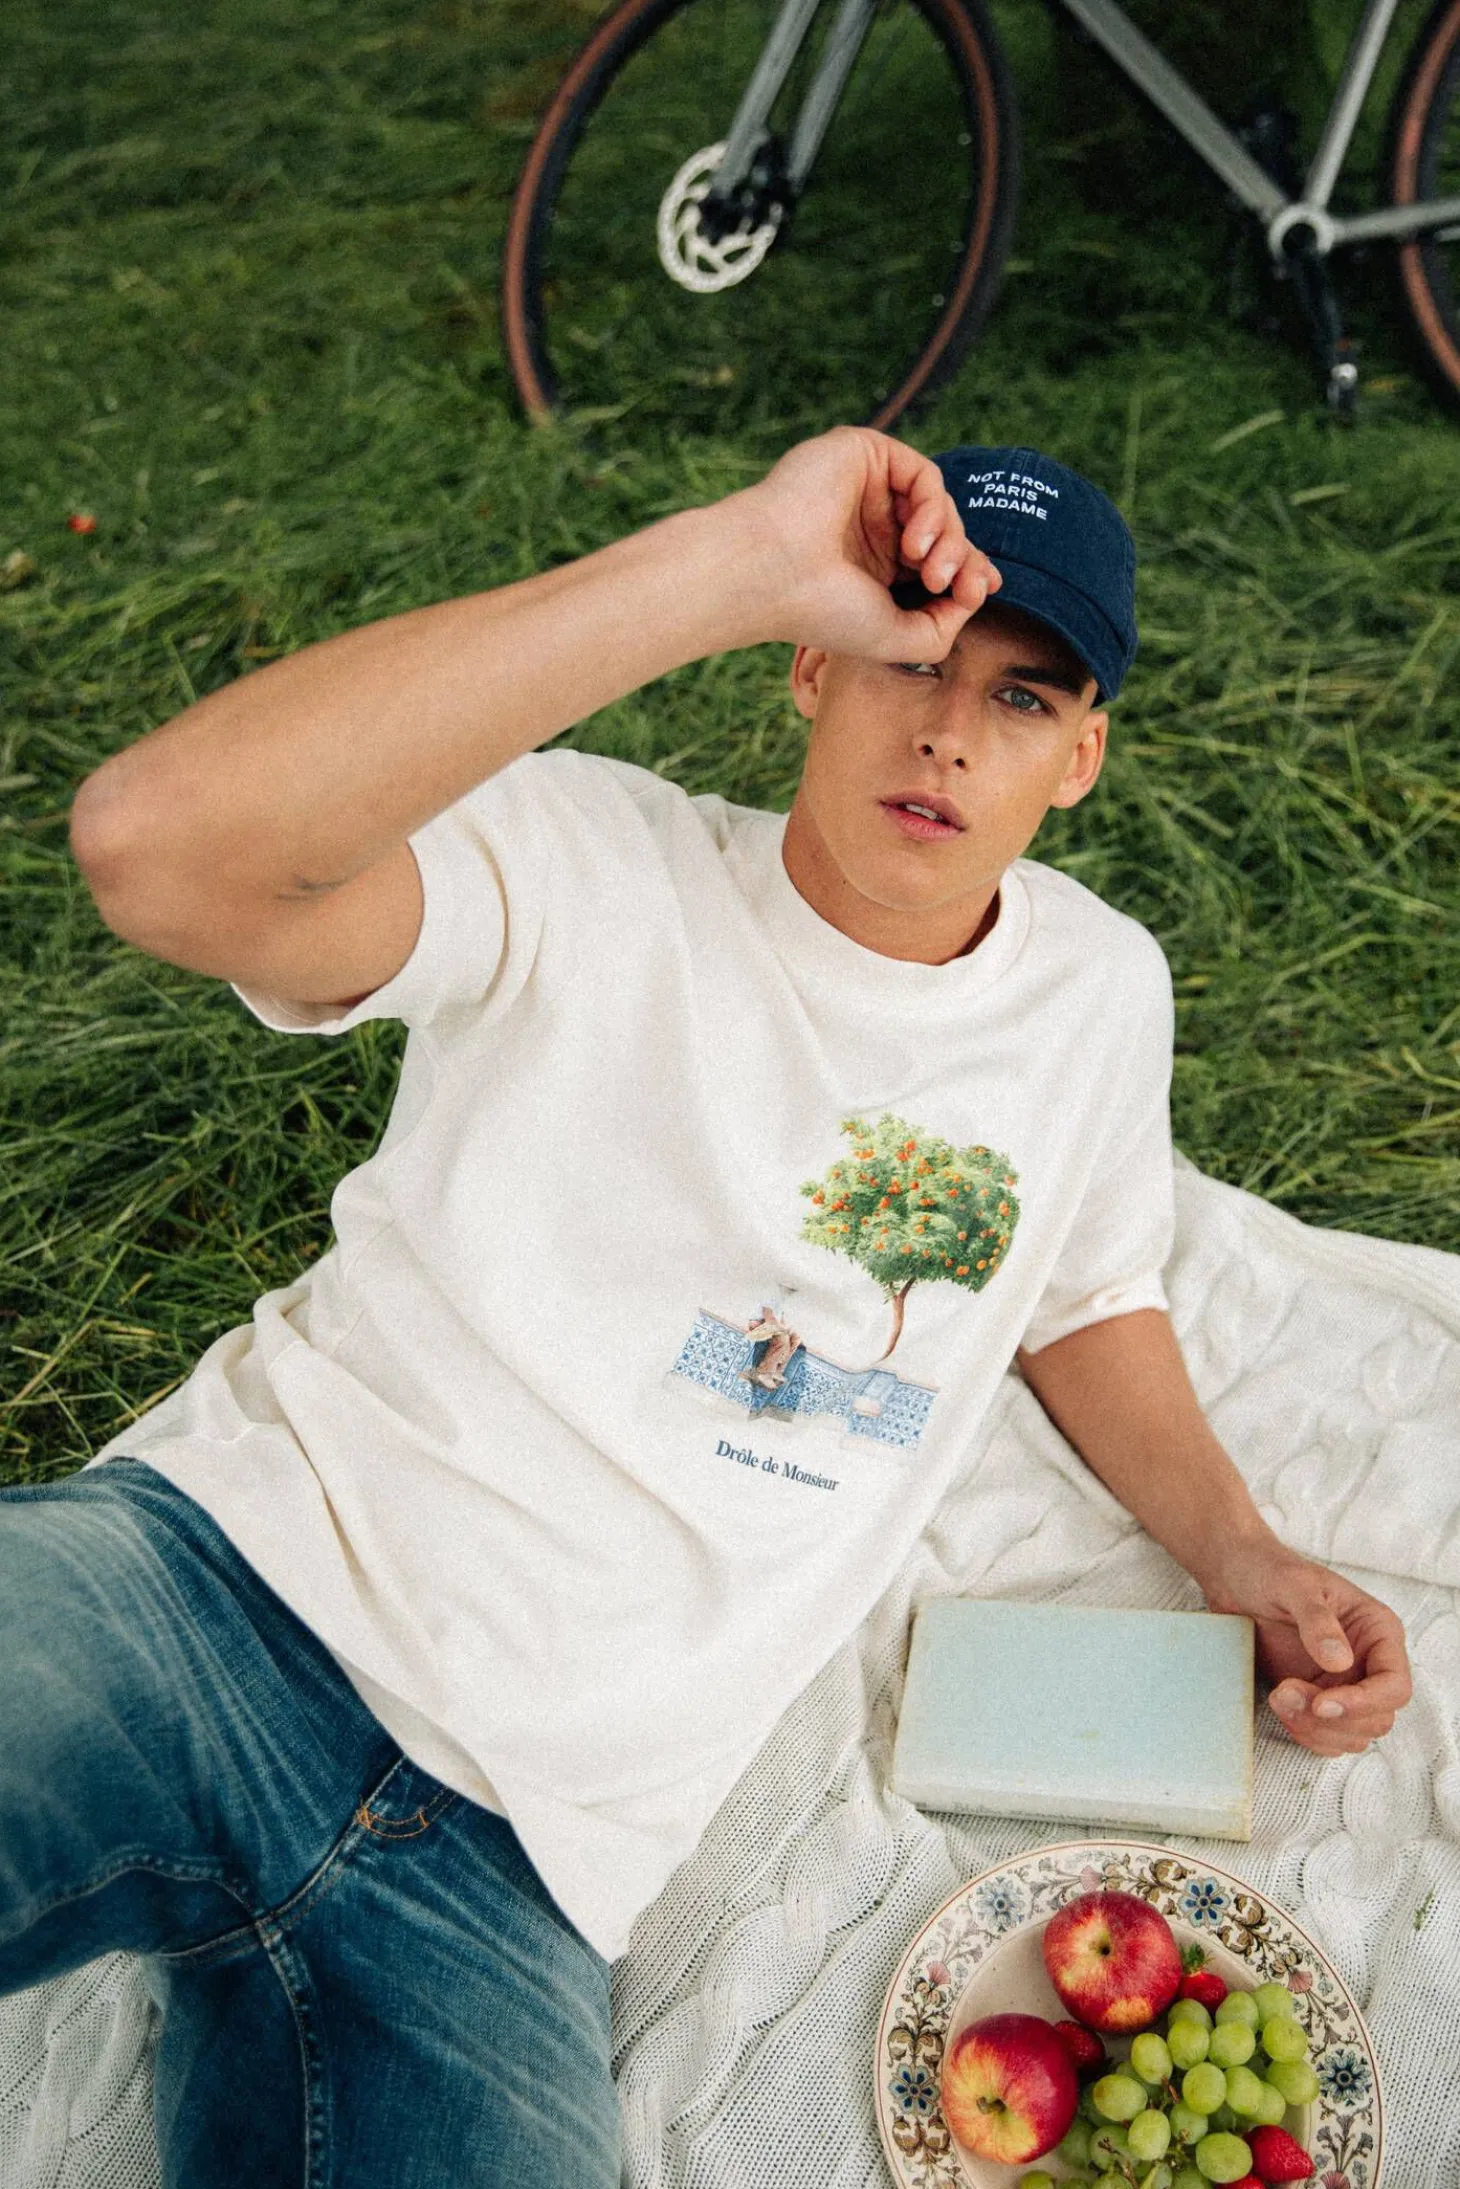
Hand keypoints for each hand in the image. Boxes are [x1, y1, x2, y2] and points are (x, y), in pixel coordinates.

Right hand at [736, 425, 1000, 661]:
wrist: (773, 575)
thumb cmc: (823, 611)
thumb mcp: (897, 637)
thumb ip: (944, 627)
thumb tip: (976, 592)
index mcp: (872, 564)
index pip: (934, 558)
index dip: (967, 570)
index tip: (983, 589)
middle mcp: (870, 524)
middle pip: (944, 530)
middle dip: (962, 559)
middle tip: (955, 586)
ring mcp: (867, 488)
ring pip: (937, 504)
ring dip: (948, 540)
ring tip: (931, 573)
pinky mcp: (864, 454)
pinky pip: (923, 474)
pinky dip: (932, 510)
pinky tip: (914, 543)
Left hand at [1203, 1541, 1412, 1754]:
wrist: (1236, 1581)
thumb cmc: (1270, 1572)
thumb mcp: (1293, 1585)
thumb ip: (1317, 1621)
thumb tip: (1341, 1661)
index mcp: (1377, 1631)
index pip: (1394, 1685)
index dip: (1365, 1702)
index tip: (1322, 1703)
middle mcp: (1369, 1663)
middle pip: (1377, 1718)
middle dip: (1333, 1719)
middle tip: (1286, 1692)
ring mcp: (1345, 1685)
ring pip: (1354, 1735)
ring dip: (1317, 1729)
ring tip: (1279, 1696)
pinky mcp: (1320, 1701)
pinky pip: (1329, 1738)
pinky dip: (1307, 1734)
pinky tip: (1282, 1707)